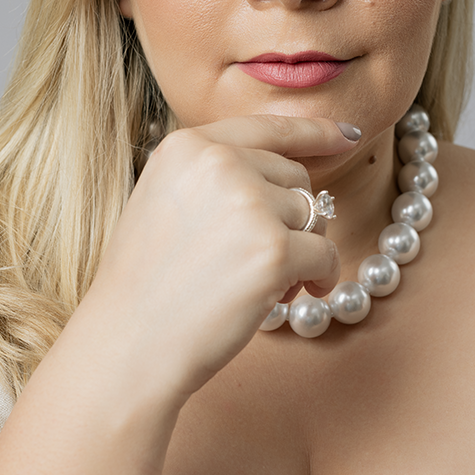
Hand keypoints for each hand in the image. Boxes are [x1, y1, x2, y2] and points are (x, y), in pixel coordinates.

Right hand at [81, 116, 358, 402]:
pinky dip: (321, 278)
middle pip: (295, 177)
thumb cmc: (145, 286)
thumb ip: (213, 176)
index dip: (312, 132)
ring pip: (312, 217)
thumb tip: (289, 173)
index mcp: (186, 146)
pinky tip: (293, 296)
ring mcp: (248, 203)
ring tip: (257, 285)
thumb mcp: (162, 202)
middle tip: (256, 261)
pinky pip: (326, 255)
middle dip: (290, 219)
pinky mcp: (274, 249)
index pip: (266, 128)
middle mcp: (218, 162)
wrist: (127, 347)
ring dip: (300, 252)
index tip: (347, 135)